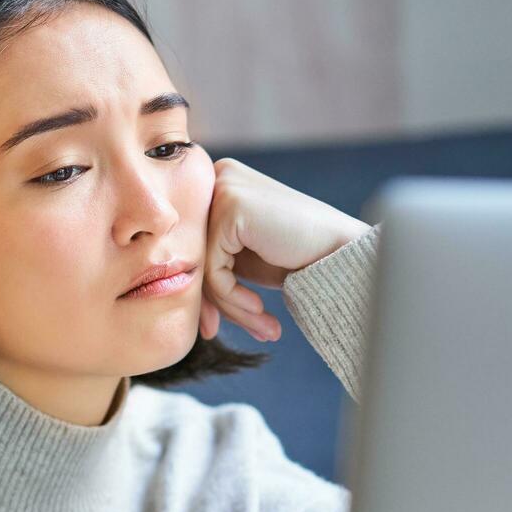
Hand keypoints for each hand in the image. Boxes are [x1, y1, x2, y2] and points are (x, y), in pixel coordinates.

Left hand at [200, 158, 370, 342]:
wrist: (344, 254)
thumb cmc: (297, 256)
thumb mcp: (242, 259)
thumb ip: (207, 265)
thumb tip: (167, 289)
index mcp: (215, 184)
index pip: (192, 246)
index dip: (202, 292)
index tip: (212, 328)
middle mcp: (215, 177)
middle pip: (193, 254)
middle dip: (212, 302)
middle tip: (223, 334)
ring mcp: (222, 188)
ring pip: (202, 266)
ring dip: (230, 306)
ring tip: (262, 327)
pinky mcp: (230, 207)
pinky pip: (214, 270)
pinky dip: (234, 298)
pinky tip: (260, 310)